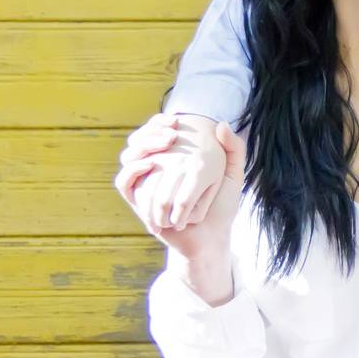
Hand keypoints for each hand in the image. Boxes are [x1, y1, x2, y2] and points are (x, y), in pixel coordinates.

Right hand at [131, 122, 245, 265]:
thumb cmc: (222, 206)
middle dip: (152, 131)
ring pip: (129, 157)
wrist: (211, 237)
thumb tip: (220, 123)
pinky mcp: (138, 201)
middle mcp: (155, 169)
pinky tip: (151, 164)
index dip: (160, 122)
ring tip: (165, 143)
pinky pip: (124, 183)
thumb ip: (234, 149)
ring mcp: (145, 185)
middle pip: (140, 140)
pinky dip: (132, 171)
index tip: (176, 120)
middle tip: (172, 132)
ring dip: (143, 146)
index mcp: (173, 159)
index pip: (157, 131)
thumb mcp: (233, 175)